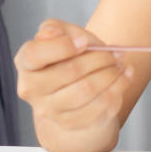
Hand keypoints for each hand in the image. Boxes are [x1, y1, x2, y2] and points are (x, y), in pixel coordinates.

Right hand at [14, 19, 131, 132]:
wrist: (76, 90)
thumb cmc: (70, 57)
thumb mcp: (64, 35)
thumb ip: (58, 28)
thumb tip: (56, 34)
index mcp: (26, 63)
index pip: (34, 54)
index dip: (61, 46)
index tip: (84, 42)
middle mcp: (32, 89)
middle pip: (70, 71)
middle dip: (99, 58)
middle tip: (115, 52)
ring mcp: (50, 110)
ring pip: (87, 90)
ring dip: (111, 73)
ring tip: (120, 63)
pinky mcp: (71, 122)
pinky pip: (100, 105)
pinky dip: (118, 87)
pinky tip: (124, 76)